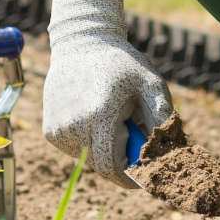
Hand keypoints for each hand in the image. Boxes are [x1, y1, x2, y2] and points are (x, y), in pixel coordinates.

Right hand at [41, 0, 172, 187]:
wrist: (81, 44)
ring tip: (111, 117)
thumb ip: (163, 117)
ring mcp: (58, 129)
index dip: (131, 176)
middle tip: (132, 136)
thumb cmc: (121, 64)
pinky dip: (89, 141)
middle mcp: (74, 126)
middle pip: (102, 166)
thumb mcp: (150, 83)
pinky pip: (76, 149)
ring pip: (88, 159)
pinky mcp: (50, 131)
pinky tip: (92, 114)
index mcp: (100, 115)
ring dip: (104, 149)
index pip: (114, 167)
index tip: (146, 175)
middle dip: (121, 160)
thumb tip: (168, 154)